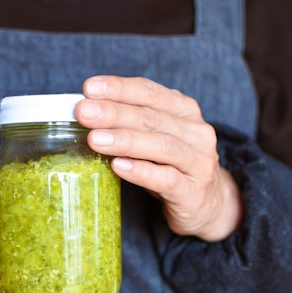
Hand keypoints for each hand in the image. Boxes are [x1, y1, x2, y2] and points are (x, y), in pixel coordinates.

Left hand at [76, 76, 242, 241]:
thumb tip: (85, 113)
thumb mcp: (154, 138)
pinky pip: (167, 179)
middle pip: (151, 118)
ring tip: (95, 139)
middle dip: (114, 113)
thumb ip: (129, 124)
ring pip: (161, 146)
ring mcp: (198, 163)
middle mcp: (196, 133)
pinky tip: (118, 167)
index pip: (150, 91)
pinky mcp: (193, 193)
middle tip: (84, 112)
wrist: (207, 204)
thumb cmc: (170, 166)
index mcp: (184, 111)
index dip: (119, 88)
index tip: (89, 88)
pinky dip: (141, 171)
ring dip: (125, 141)